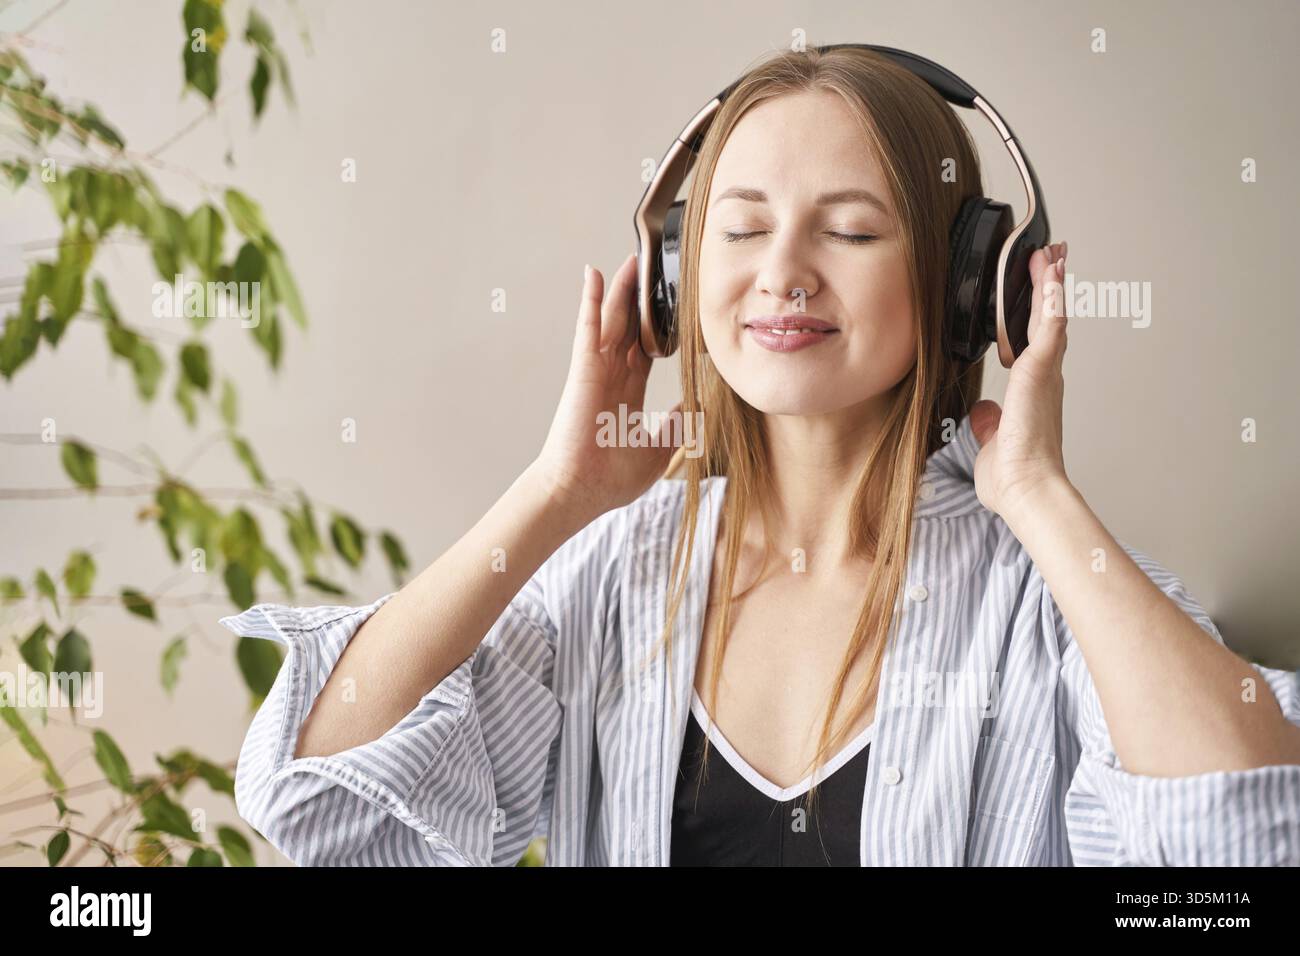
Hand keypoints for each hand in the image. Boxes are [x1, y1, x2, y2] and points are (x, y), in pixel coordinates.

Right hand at [531, 254, 685, 522]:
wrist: (580, 491)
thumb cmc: (610, 478)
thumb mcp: (659, 447)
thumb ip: (677, 424)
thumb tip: (700, 407)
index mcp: (625, 393)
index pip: (645, 351)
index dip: (658, 328)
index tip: (673, 309)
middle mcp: (610, 377)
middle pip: (630, 327)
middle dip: (642, 299)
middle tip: (654, 271)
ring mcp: (595, 371)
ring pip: (612, 320)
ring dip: (621, 290)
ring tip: (633, 260)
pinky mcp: (584, 369)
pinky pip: (588, 328)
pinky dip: (591, 300)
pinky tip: (595, 274)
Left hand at [970, 241, 1072, 518]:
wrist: (1026, 489)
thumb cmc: (1013, 476)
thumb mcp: (991, 441)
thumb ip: (988, 423)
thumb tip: (983, 413)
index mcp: (1034, 391)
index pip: (1035, 342)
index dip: (1039, 314)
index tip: (1042, 291)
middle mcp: (1045, 378)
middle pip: (1048, 321)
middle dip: (1050, 288)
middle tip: (1053, 257)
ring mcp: (1045, 373)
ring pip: (1050, 316)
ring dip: (1050, 284)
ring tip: (1051, 254)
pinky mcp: (1040, 371)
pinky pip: (1048, 327)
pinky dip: (1050, 300)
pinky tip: (1050, 276)